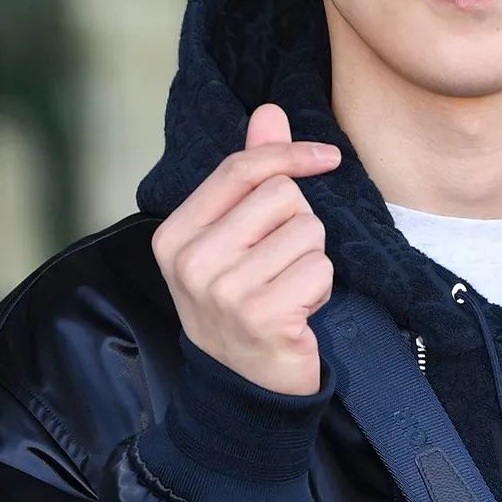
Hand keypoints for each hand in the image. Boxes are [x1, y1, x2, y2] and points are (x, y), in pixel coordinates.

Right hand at [150, 103, 340, 394]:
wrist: (242, 389)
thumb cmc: (241, 303)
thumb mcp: (232, 238)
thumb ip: (249, 175)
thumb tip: (269, 112)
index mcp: (175, 235)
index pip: (241, 169)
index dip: (289, 155)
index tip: (326, 157)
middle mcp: (192, 262)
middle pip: (281, 195)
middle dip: (300, 224)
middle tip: (282, 263)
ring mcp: (224, 291)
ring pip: (307, 231)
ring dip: (312, 259)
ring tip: (287, 288)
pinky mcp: (262, 316)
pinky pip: (319, 269)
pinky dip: (320, 288)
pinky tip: (298, 311)